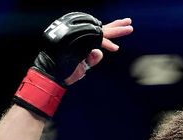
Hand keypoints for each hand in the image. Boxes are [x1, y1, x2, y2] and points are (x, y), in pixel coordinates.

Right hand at [13, 13, 132, 117]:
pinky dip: (105, 44)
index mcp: (83, 41)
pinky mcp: (78, 42)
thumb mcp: (83, 66)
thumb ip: (91, 59)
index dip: (111, 31)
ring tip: (129, 27)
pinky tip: (115, 48)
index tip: (123, 31)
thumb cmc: (66, 70)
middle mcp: (81, 37)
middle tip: (129, 22)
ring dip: (115, 30)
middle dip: (116, 26)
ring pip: (99, 31)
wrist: (52, 74)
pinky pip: (94, 41)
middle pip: (101, 29)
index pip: (98, 33)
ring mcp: (79, 38)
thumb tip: (100, 52)